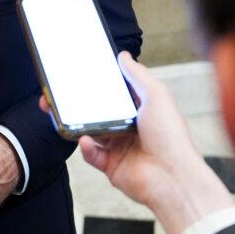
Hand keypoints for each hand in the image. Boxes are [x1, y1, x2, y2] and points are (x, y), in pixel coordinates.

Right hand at [47, 52, 234, 233]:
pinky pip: (91, 154)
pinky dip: (85, 147)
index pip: (115, 93)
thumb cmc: (170, 136)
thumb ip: (138, 75)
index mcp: (140, 110)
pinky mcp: (111, 165)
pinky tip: (85, 139)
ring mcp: (119, 147)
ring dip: (78, 124)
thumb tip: (124, 56)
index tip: (82, 73)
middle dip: (80, 104)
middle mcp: (128, 127)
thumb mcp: (156, 95)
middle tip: (62, 95)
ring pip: (90, 131)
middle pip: (98, 112)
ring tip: (65, 115)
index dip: (100, 84)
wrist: (172, 177)